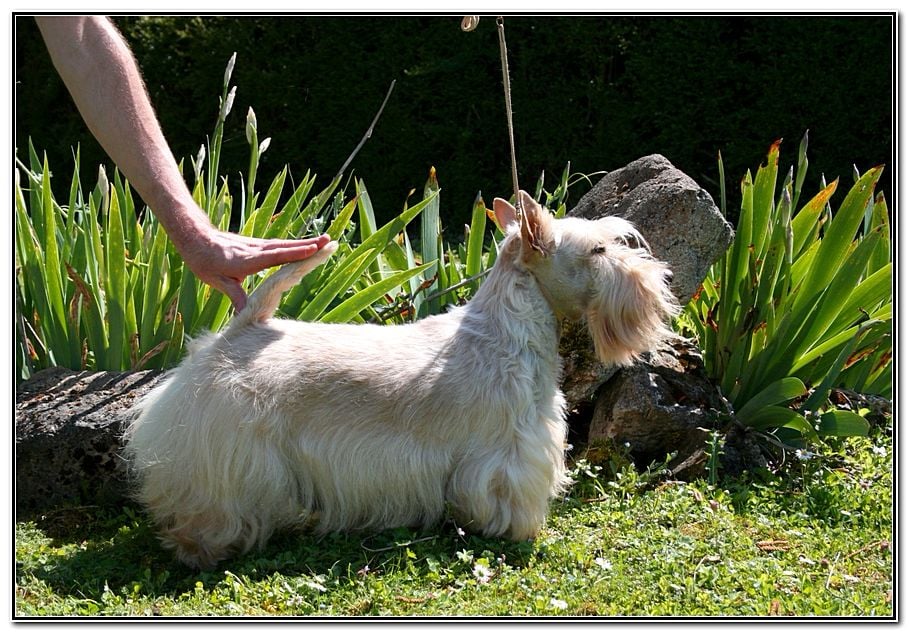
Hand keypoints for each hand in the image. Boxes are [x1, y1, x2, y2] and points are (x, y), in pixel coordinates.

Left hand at [181, 225, 331, 311]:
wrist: (195, 238)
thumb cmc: (204, 260)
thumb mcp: (217, 281)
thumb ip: (235, 295)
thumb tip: (246, 315)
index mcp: (248, 260)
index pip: (276, 256)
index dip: (295, 253)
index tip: (313, 248)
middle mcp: (256, 250)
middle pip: (286, 247)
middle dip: (309, 245)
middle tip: (330, 241)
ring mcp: (257, 246)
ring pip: (285, 245)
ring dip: (305, 243)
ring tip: (325, 241)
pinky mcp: (257, 246)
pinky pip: (279, 246)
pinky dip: (294, 246)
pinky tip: (304, 247)